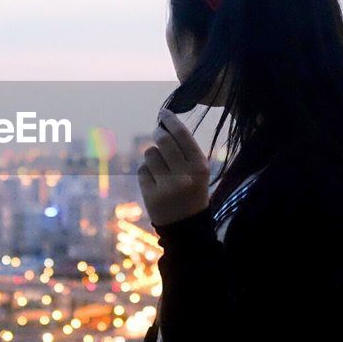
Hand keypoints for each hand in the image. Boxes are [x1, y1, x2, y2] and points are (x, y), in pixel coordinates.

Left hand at [137, 108, 209, 226]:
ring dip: (152, 156)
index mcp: (200, 167)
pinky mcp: (151, 195)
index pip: (182, 135)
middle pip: (163, 140)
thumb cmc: (192, 193)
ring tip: (161, 168)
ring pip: (150, 153)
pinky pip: (142, 170)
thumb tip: (165, 125)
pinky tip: (155, 182)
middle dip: (158, 133)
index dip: (171, 120)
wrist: (187, 229)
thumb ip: (185, 151)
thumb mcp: (198, 172)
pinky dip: (146, 171)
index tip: (164, 112)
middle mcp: (184, 175)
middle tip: (158, 133)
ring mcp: (167, 186)